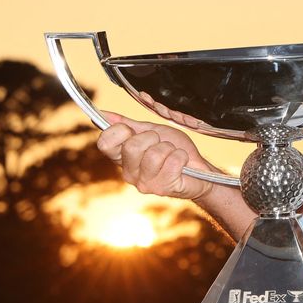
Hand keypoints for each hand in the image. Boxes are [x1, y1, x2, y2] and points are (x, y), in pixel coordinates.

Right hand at [96, 111, 221, 202]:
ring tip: (172, 154)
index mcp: (122, 158)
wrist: (198, 169)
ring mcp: (145, 183)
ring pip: (154, 154)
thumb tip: (105, 114)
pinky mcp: (163, 188)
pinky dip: (181, 156)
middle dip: (152, 138)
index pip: (104, 143)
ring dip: (169, 148)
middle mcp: (129, 173)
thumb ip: (128, 124)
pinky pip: (172, 161)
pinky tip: (181, 164)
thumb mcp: (150, 131)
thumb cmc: (173, 150)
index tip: (134, 131)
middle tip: (161, 144)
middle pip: (131, 146)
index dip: (120, 131)